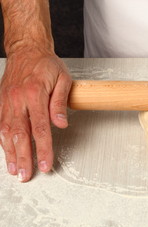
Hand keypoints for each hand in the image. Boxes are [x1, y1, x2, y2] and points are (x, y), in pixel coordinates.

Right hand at [0, 49, 71, 181]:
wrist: (27, 50)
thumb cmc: (46, 64)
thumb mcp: (63, 79)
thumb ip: (60, 103)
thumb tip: (61, 124)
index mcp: (34, 94)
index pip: (40, 129)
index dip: (43, 149)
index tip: (46, 164)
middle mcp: (17, 99)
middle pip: (20, 135)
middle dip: (23, 157)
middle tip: (26, 175)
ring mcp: (6, 101)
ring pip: (6, 132)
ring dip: (10, 153)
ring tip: (15, 170)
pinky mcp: (1, 102)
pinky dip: (2, 141)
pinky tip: (6, 153)